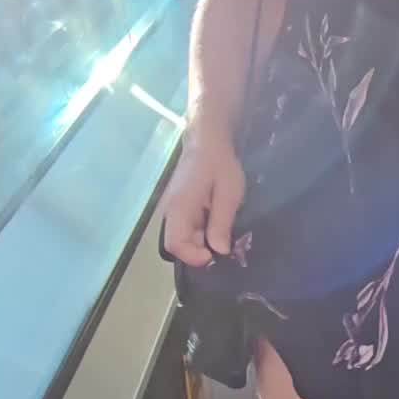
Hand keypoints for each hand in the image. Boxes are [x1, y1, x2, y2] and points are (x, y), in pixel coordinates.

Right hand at [162, 130, 245, 268]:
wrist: (207, 142)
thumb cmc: (219, 165)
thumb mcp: (228, 194)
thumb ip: (221, 223)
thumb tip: (219, 251)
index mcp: (179, 207)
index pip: (175, 244)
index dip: (193, 256)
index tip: (215, 254)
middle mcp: (170, 211)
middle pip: (177, 244)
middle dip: (200, 249)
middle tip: (224, 243)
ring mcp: (172, 209)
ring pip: (182, 237)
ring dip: (201, 241)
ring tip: (223, 230)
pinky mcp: (178, 207)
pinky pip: (186, 227)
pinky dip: (200, 231)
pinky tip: (216, 221)